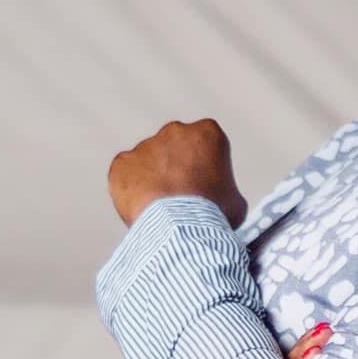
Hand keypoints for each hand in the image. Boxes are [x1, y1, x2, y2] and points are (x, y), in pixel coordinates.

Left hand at [108, 118, 246, 228]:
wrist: (180, 226)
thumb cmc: (213, 213)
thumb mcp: (235, 200)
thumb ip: (224, 190)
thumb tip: (219, 202)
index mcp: (207, 133)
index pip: (206, 143)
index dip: (205, 165)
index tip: (204, 184)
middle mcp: (176, 131)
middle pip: (175, 146)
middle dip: (176, 166)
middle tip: (180, 196)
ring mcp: (146, 146)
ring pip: (148, 160)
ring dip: (153, 178)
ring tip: (160, 209)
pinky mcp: (122, 163)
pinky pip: (125, 174)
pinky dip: (130, 189)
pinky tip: (142, 208)